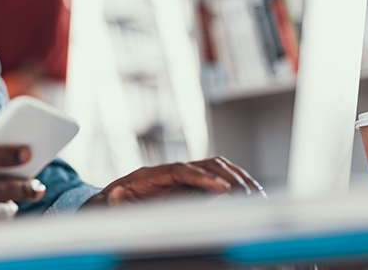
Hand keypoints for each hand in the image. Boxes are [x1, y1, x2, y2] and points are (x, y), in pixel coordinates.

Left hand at [83, 157, 264, 206]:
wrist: (116, 198)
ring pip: (215, 166)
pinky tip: (249, 192)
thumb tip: (116, 196)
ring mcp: (183, 173)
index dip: (202, 178)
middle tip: (246, 195)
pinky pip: (218, 175)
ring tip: (254, 193)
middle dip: (227, 177)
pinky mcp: (192, 182)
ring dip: (236, 177)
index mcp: (151, 175)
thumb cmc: (115, 204)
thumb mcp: (113, 204)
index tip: (222, 188)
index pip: (180, 170)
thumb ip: (117, 202)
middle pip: (204, 164)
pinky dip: (235, 180)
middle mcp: (170, 170)